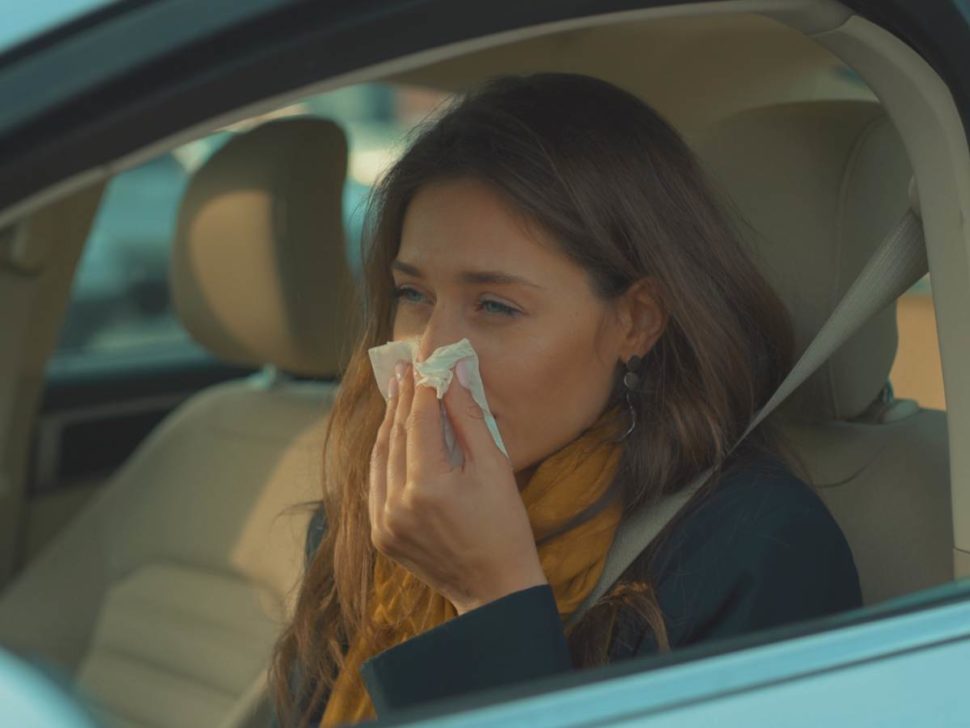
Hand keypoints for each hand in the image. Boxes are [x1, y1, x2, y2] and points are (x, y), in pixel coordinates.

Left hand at [369, 361, 547, 614]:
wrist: (495, 589)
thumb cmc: (505, 527)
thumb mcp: (494, 468)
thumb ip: (469, 418)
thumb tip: (454, 375)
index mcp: (428, 486)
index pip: (420, 421)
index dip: (423, 389)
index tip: (425, 363)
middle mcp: (398, 504)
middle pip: (397, 436)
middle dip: (403, 399)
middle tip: (406, 369)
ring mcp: (384, 522)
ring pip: (381, 458)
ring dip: (390, 424)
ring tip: (397, 393)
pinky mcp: (381, 535)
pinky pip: (377, 484)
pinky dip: (384, 456)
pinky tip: (391, 435)